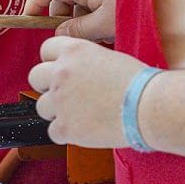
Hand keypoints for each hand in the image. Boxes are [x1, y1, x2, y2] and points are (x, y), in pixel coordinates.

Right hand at [23, 0, 117, 40]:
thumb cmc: (137, 7)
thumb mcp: (105, 24)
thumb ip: (79, 30)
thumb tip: (59, 32)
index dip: (35, 2)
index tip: (28, 20)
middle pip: (64, 1)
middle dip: (65, 22)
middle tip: (79, 39)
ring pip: (82, 8)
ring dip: (86, 25)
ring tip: (105, 37)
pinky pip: (97, 9)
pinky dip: (98, 23)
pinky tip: (113, 33)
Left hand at [28, 36, 148, 148]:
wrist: (149, 106)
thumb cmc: (138, 82)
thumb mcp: (107, 56)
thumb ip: (83, 61)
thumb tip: (74, 72)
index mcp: (73, 50)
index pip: (45, 50)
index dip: (54, 61)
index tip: (64, 71)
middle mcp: (61, 72)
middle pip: (35, 77)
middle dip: (48, 85)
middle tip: (68, 94)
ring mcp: (60, 100)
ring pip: (41, 106)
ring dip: (56, 111)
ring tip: (80, 114)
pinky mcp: (65, 127)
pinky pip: (52, 132)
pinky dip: (66, 133)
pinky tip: (85, 129)